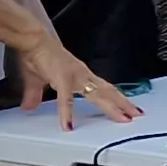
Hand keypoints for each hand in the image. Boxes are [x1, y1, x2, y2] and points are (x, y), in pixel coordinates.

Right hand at [16, 35, 140, 129]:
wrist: (32, 40)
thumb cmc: (38, 55)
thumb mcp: (36, 80)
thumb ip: (35, 95)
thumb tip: (28, 106)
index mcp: (81, 75)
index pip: (104, 89)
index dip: (116, 98)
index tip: (127, 107)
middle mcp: (82, 75)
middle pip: (108, 92)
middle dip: (123, 104)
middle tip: (137, 114)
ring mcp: (75, 76)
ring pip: (98, 94)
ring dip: (112, 107)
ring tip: (123, 118)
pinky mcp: (61, 78)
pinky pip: (65, 99)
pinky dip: (66, 113)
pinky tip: (68, 125)